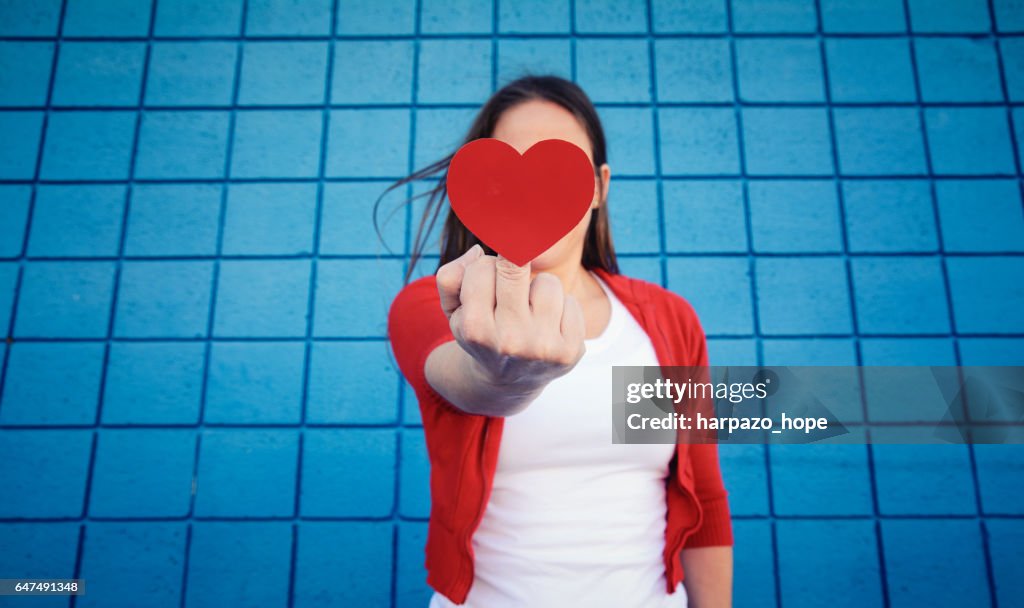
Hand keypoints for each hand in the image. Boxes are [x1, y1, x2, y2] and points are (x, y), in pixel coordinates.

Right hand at [435, 245, 586, 394]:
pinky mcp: (570, 351)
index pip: (482, 266)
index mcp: (475, 329)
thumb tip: (478, 252)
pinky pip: (572, 302)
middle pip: (517, 263)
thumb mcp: (454, 310)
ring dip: (539, 290)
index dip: (484, 269)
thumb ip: (450, 276)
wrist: (508, 381)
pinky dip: (561, 308)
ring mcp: (543, 347)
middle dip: (514, 262)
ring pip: (549, 282)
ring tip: (530, 310)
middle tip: (513, 273)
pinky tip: (548, 326)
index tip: (487, 284)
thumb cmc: (481, 333)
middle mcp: (509, 340)